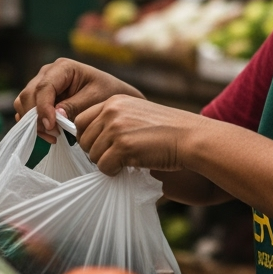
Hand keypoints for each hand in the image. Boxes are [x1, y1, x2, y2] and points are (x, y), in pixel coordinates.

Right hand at [13, 59, 141, 141]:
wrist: (112, 95)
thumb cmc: (107, 92)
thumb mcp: (95, 99)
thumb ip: (75, 106)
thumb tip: (55, 115)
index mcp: (63, 67)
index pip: (44, 87)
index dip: (43, 108)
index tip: (51, 126)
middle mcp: (48, 73)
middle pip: (28, 95)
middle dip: (36, 117)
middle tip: (54, 134)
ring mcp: (41, 84)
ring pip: (23, 103)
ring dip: (34, 122)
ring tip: (54, 135)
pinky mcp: (40, 97)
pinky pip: (26, 110)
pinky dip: (34, 123)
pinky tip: (51, 133)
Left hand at [75, 95, 204, 174]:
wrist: (191, 137)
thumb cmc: (169, 130)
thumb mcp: (138, 113)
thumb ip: (116, 120)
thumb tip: (94, 140)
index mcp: (115, 101)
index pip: (81, 120)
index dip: (89, 137)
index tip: (103, 146)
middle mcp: (112, 111)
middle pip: (83, 139)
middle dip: (96, 151)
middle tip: (116, 157)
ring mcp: (116, 128)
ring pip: (92, 155)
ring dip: (106, 162)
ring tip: (127, 161)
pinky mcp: (122, 147)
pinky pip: (103, 167)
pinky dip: (114, 172)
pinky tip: (130, 166)